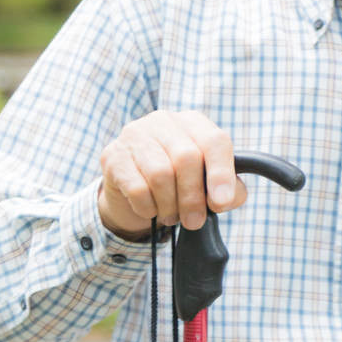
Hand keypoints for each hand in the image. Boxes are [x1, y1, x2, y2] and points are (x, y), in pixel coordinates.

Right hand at [97, 110, 246, 238]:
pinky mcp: (113, 155)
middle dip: (193, 197)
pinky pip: (137, 187)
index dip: (221, 173)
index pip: (215, 140)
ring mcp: (135, 134)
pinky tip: (151, 209)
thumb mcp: (206, 184)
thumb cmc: (177, 184)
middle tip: (195, 221)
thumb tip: (228, 197)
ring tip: (171, 216)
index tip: (221, 203)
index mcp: (193, 122)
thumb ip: (227, 190)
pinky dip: (148, 207)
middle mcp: (164, 121)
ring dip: (169, 205)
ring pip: (161, 173)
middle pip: (187, 158)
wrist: (131, 191)